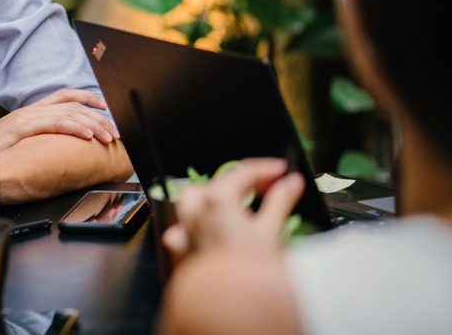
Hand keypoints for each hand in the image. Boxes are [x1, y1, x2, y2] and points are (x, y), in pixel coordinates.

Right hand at [0, 88, 116, 153]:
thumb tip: (59, 147)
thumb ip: (36, 139)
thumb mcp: (18, 144)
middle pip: (72, 105)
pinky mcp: (21, 127)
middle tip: (114, 132)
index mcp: (30, 112)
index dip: (87, 97)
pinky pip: (54, 124)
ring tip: (108, 137)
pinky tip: (88, 137)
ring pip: (68, 114)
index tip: (105, 105)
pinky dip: (75, 129)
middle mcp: (30, 110)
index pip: (63, 95)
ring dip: (93, 125)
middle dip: (98, 117)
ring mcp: (25, 117)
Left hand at [161, 158, 304, 265]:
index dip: (265, 168)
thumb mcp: (270, 231)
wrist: (227, 305)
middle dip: (240, 181)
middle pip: (216, 184)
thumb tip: (291, 182)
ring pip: (191, 201)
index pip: (242, 172)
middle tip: (264, 186)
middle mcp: (196, 211)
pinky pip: (181, 229)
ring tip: (233, 202)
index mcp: (217, 200)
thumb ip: (280, 201)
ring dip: (212, 197)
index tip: (282, 171)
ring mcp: (185, 230)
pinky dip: (193, 225)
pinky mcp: (181, 250)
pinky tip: (204, 231)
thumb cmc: (248, 269)